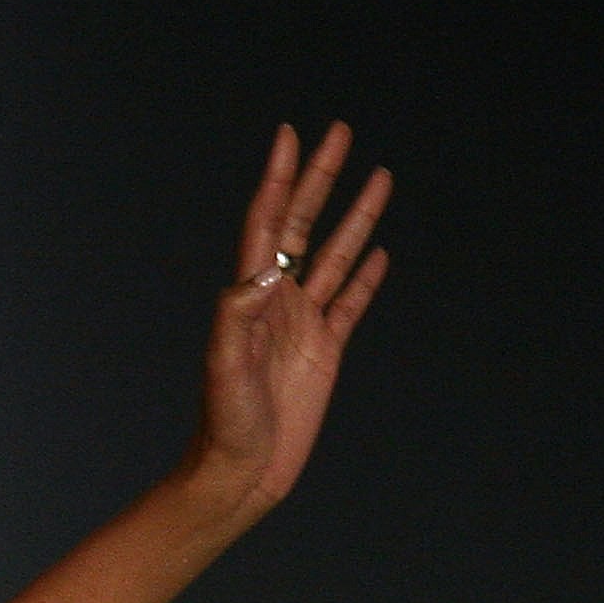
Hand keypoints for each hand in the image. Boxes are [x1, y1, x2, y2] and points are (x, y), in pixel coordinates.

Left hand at [192, 121, 392, 518]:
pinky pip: (351, 302)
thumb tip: (267, 273)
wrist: (240, 471)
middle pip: (303, 224)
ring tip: (380, 175)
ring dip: (355, 216)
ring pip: (336, 254)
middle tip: (340, 131)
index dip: (279, 179)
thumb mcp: (224, 369)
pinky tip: (380, 250)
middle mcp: (276, 301)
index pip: (266, 222)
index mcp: (250, 296)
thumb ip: (237, 318)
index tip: (290, 135)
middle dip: (321, 178)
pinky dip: (367, 275)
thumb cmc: (223, 424)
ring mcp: (303, 323)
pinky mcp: (325, 350)